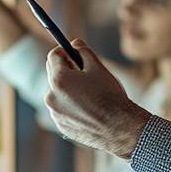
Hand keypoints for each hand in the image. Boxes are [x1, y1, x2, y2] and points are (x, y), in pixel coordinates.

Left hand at [44, 39, 151, 157]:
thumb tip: (75, 43)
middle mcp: (51, 97)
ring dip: (68, 89)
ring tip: (90, 94)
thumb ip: (83, 51)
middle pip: (53, 74)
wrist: (119, 128)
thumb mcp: (98, 68)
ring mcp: (55, 113)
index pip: (53, 56)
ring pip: (58, 93)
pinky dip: (71, 106)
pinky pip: (63, 110)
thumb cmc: (110, 96)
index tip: (72, 52)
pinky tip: (89, 109)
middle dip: (66, 69)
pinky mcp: (61, 126)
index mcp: (59, 79)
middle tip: (83, 70)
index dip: (64, 51)